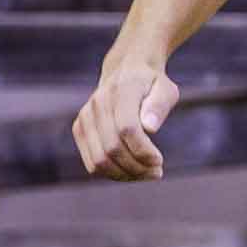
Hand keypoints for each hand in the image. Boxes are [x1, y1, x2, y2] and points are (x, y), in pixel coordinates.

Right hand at [72, 54, 177, 180]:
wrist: (126, 71)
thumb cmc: (151, 84)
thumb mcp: (166, 89)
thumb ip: (159, 105)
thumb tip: (149, 128)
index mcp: (122, 90)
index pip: (127, 128)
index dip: (143, 151)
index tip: (159, 161)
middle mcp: (98, 103)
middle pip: (112, 148)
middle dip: (137, 167)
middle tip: (156, 172)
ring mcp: (85, 116)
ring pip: (99, 161)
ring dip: (125, 175)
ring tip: (146, 174)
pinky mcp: (79, 128)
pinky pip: (92, 163)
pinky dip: (112, 174)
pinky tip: (131, 171)